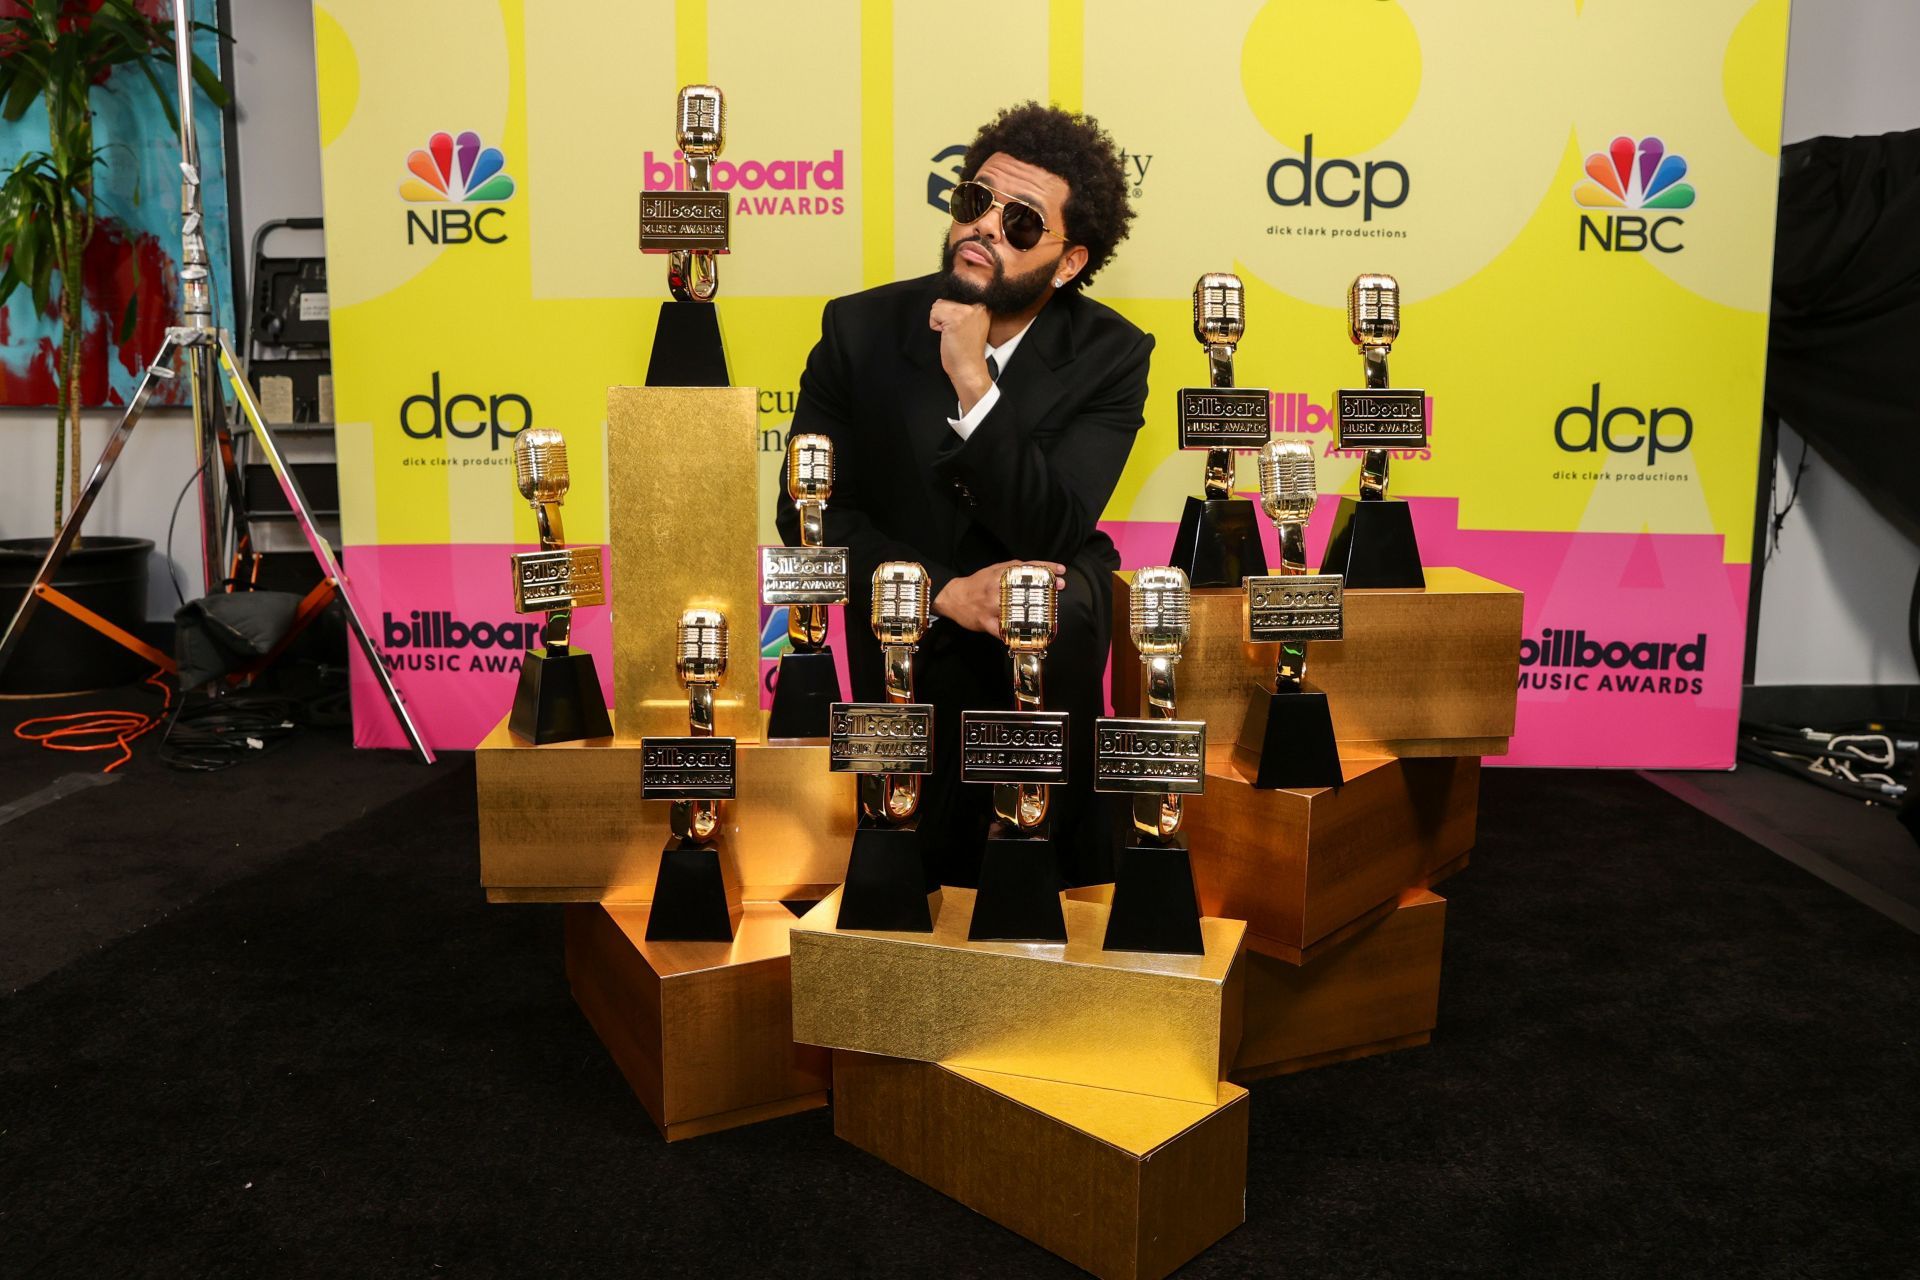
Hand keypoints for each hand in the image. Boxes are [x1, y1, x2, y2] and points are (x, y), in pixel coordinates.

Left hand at [929, 299, 992, 413]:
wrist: (969, 368)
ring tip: (951, 333)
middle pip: (946, 298)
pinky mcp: (955, 318)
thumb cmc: (967, 349)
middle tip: (956, 331)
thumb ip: (965, 308)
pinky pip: (934, 313)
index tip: (959, 326)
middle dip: (945, 315)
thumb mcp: (972, 323)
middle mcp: (978, 305)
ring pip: (939, 304)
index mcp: (984, 305)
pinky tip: (946, 335)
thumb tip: (946, 295)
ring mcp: (967, 311)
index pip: (957, 294)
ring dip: (939, 320)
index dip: (952, 310)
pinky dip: (934, 325)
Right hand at [933, 560, 1068, 636]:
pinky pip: (1002, 631)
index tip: (1061, 570)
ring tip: (1049, 615)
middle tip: (1059, 589)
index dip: (1045, 568)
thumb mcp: (994, 570)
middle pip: (1024, 588)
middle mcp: (996, 588)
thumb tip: (1036, 569)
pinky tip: (1028, 638)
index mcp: (998, 574)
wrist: (953, 597)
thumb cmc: (977, 584)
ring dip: (1034, 613)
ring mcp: (991, 606)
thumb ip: (1012, 569)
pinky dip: (1015, 635)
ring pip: (1015, 610)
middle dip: (1044, 588)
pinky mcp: (986, 622)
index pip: (1026, 568)